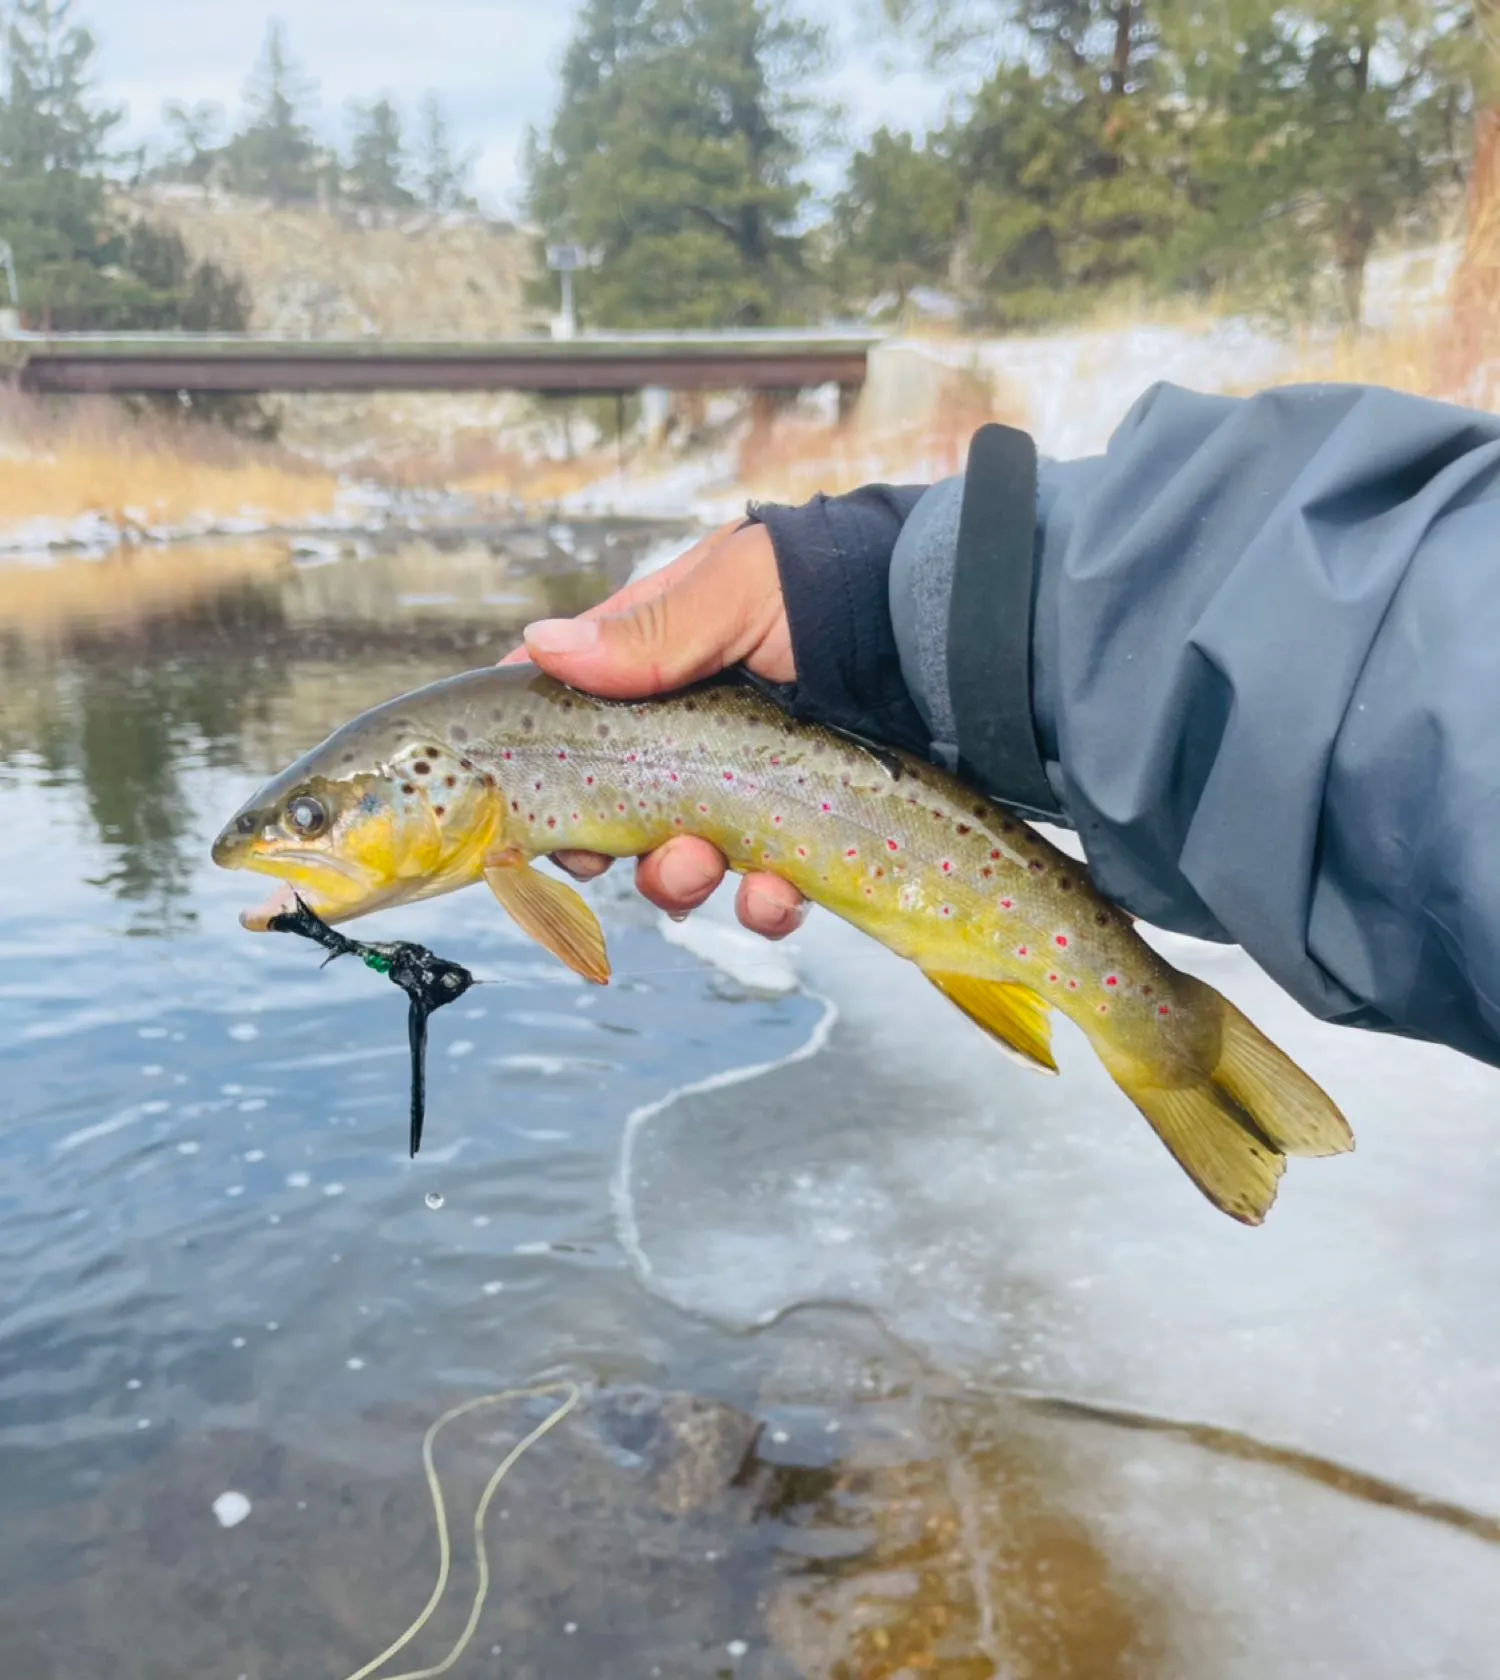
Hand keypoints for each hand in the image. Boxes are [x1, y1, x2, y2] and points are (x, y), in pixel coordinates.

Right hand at [502, 519, 808, 939]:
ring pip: (682, 860)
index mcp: (665, 658)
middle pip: (617, 805)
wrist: (956, 642)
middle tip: (602, 853)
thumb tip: (542, 645)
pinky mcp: (807, 836)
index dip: (545, 753)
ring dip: (675, 879)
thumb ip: (651, 632)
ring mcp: (751, 789)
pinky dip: (761, 907)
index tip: (523, 794)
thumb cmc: (844, 588)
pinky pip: (766, 894)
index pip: (577, 704)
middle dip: (605, 841)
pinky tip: (774, 894)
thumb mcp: (741, 589)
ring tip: (700, 864)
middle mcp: (698, 731)